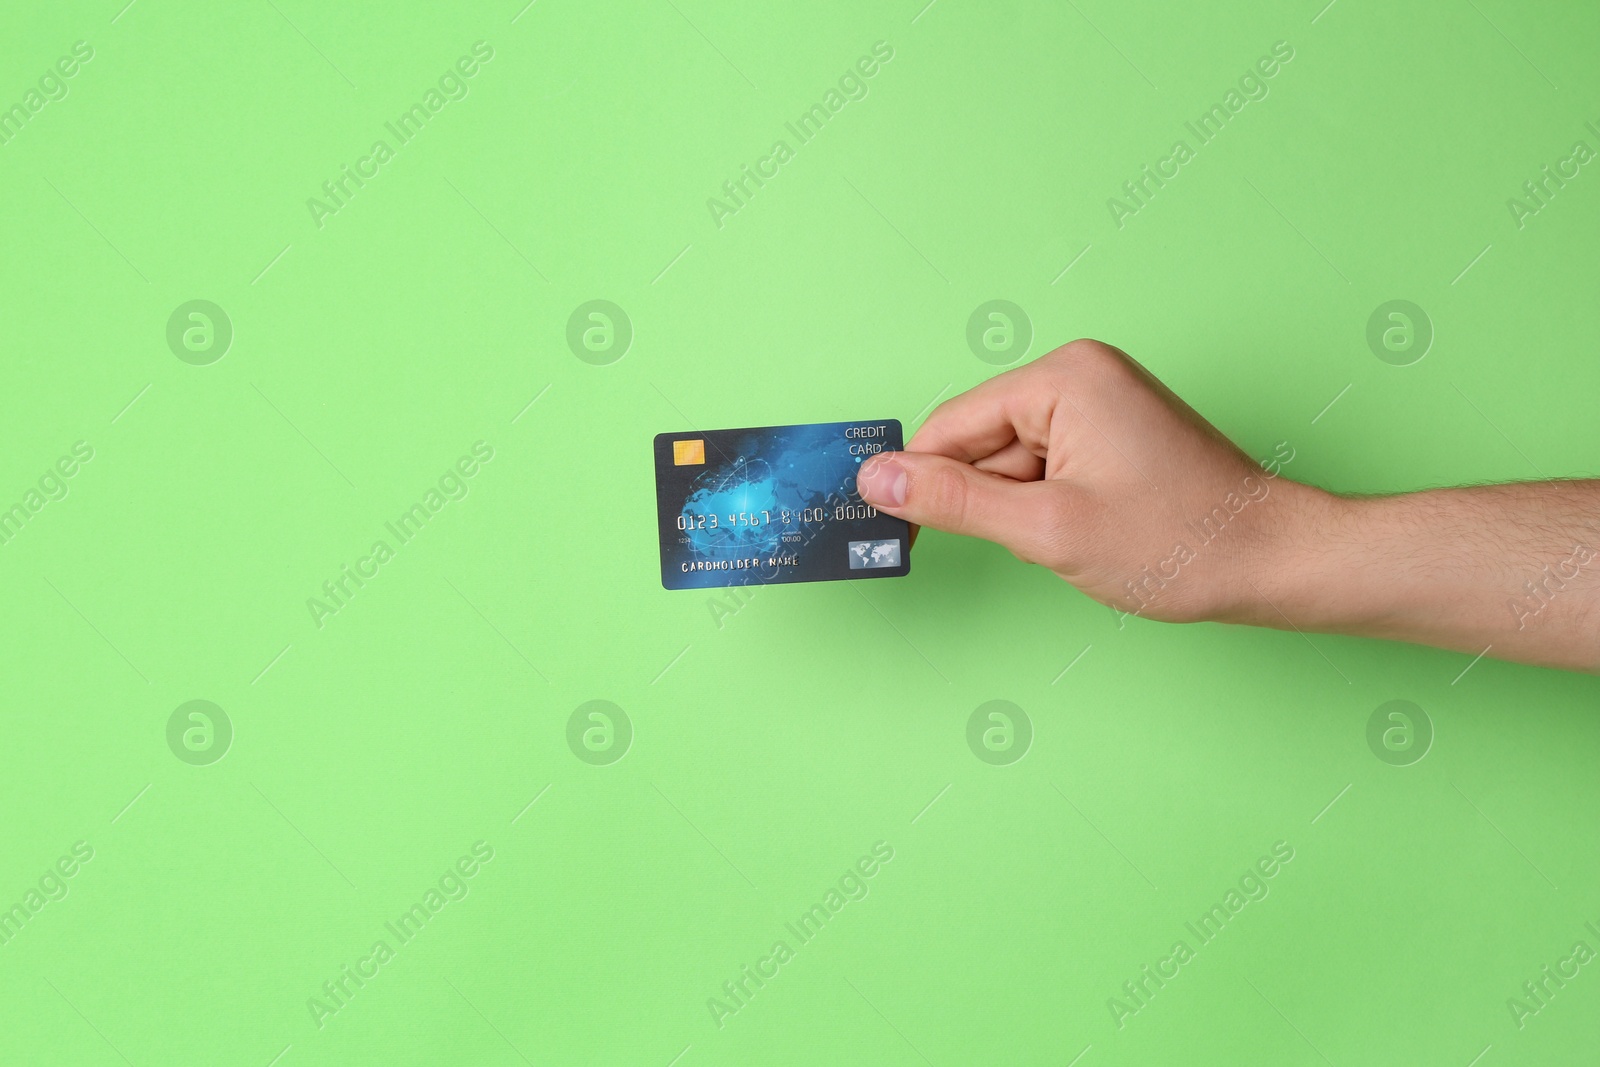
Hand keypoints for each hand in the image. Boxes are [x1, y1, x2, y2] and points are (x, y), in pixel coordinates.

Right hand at [857, 340, 1318, 623]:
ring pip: (1013, 459)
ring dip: (1024, 509)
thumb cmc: (1177, 543)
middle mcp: (1081, 373)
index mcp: (1064, 377)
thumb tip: (877, 477)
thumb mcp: (1048, 529)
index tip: (906, 532)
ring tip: (1080, 538)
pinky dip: (1049, 506)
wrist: (1270, 560)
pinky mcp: (1114, 430)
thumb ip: (954, 500)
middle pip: (982, 439)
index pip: (953, 424)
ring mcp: (1101, 400)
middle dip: (991, 500)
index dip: (924, 481)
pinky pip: (1047, 464)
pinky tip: (1089, 531)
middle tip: (1034, 543)